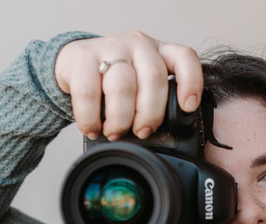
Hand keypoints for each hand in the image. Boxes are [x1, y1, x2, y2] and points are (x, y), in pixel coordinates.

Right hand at [54, 30, 202, 140]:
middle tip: (141, 133)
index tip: (188, 107)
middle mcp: (139, 45)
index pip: (185, 57)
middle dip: (149, 115)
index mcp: (160, 52)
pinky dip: (91, 118)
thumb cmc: (114, 82)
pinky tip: (93, 128)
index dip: (191, 83)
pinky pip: (89, 94)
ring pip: (123, 87)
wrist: (75, 64)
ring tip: (115, 132)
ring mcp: (111, 47)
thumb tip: (168, 137)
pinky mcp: (83, 57)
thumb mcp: (142, 85)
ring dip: (120, 120)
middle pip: (154, 79)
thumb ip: (156, 101)